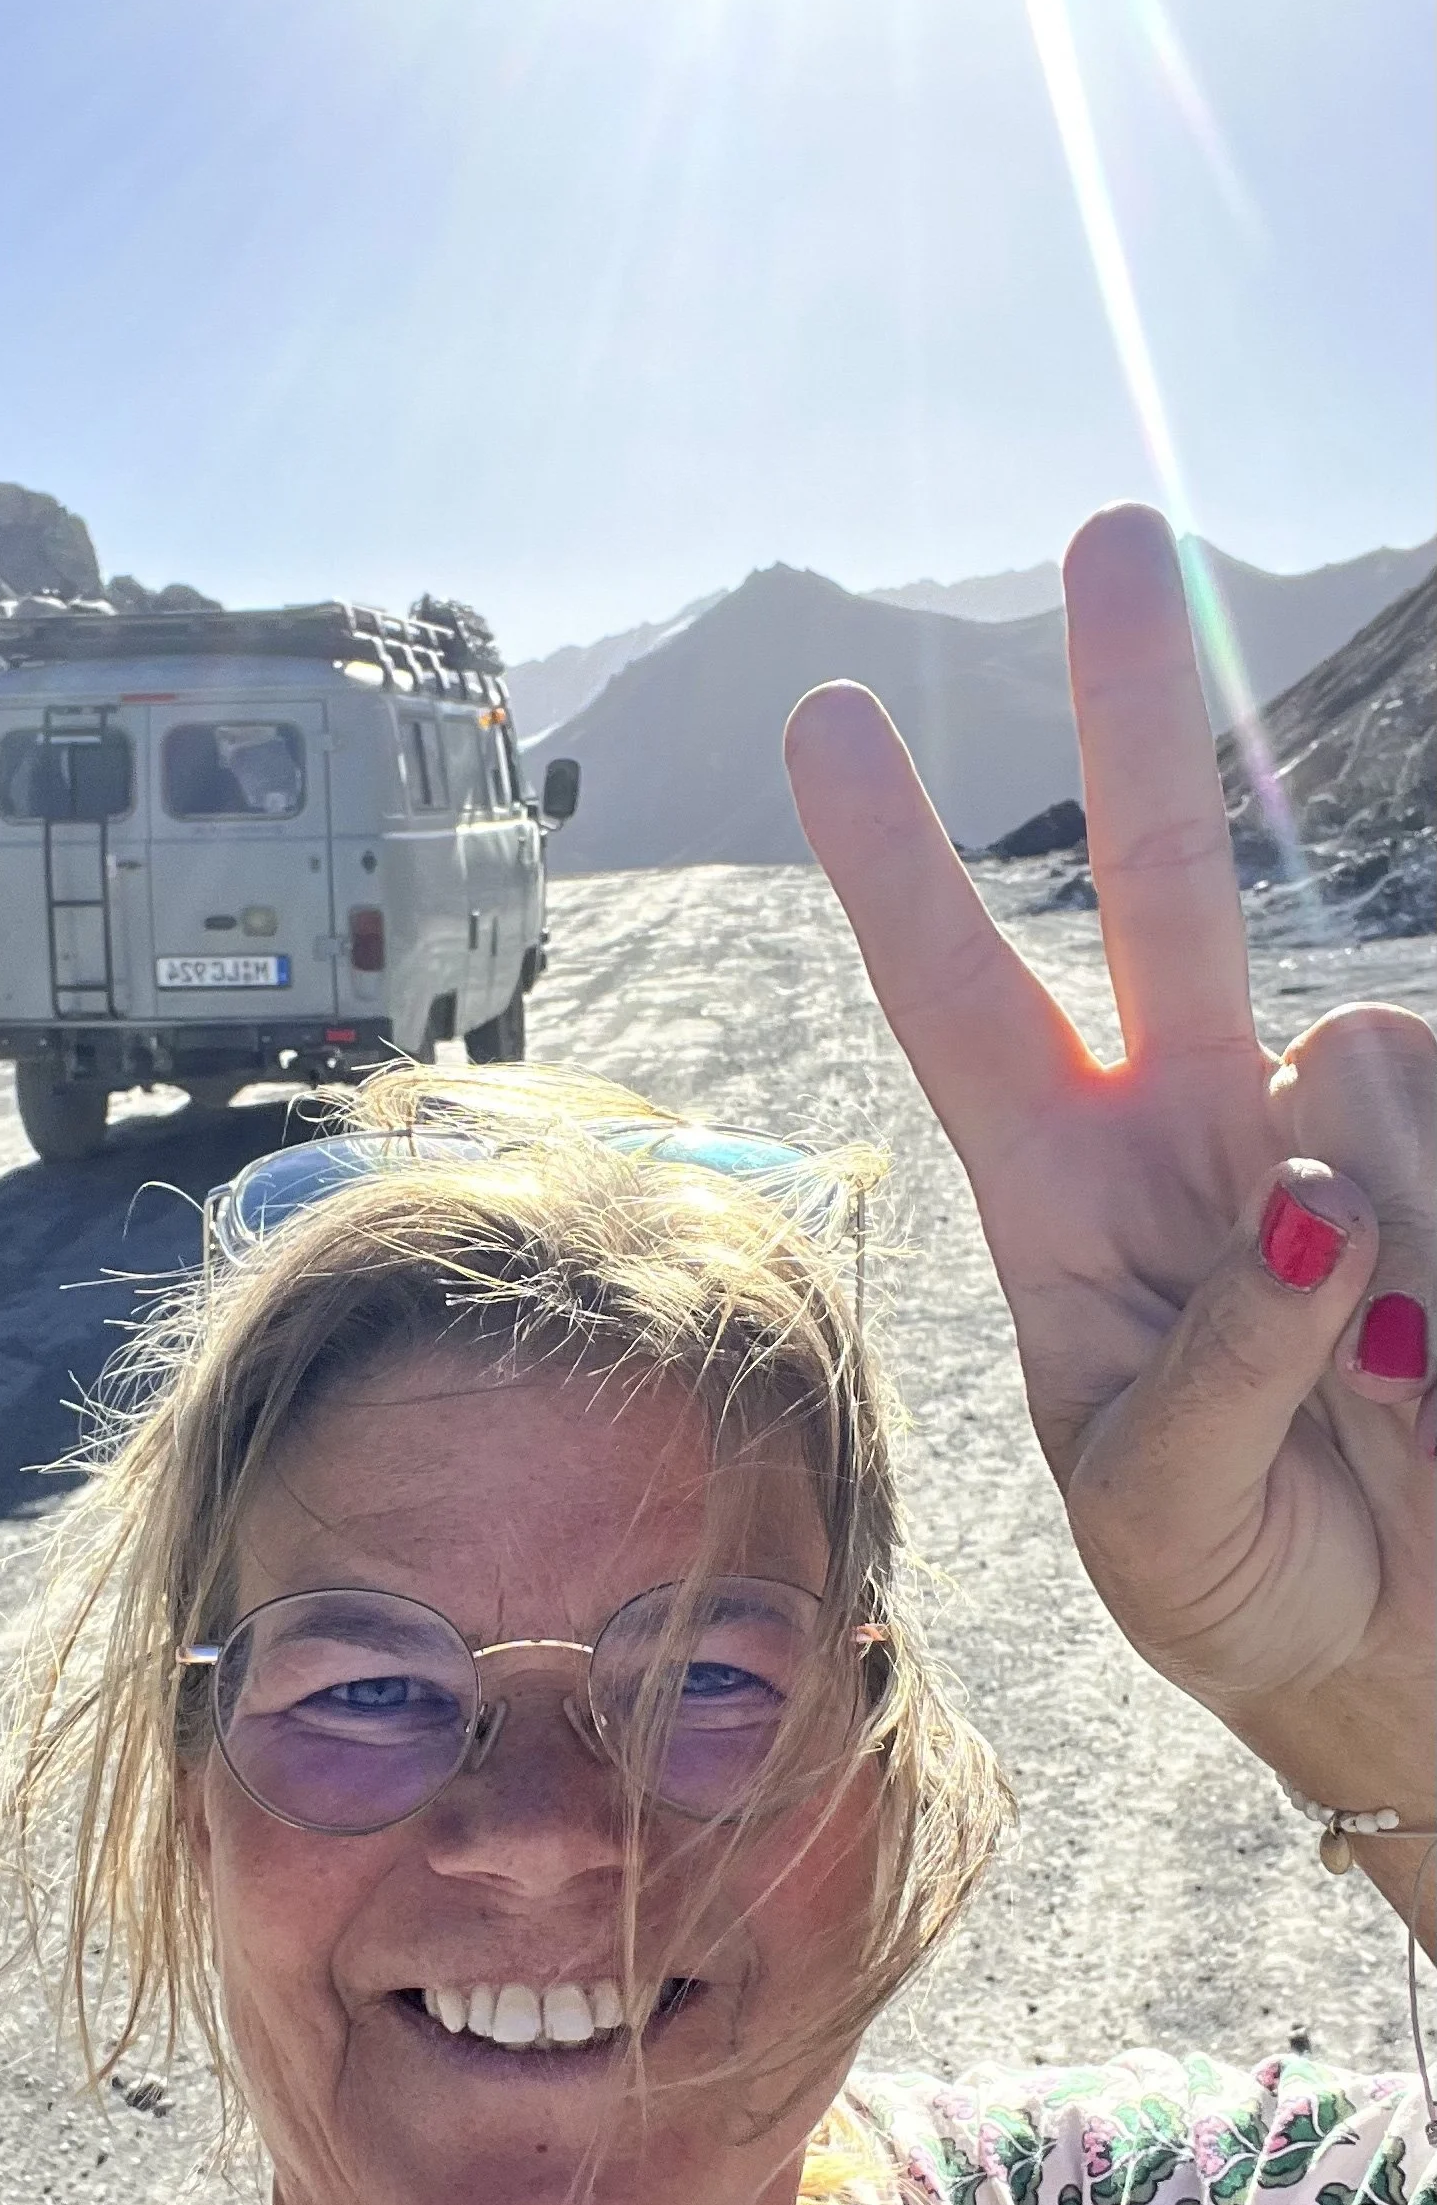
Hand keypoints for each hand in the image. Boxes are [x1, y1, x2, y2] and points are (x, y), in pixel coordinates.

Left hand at [784, 505, 1435, 1853]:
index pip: (958, 1005)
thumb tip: (1292, 1206)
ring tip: (1389, 1396)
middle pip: (1163, 887)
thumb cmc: (1241, 1598)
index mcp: (1068, 1208)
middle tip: (1113, 532)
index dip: (897, 871)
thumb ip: (1201, 1370)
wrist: (1406, 1672)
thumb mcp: (1156, 1520)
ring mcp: (1342, 1148)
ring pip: (1360, 1062)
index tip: (828, 721)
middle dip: (1138, 717)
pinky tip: (1432, 1364)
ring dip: (1383, 1236)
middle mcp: (1197, 1138)